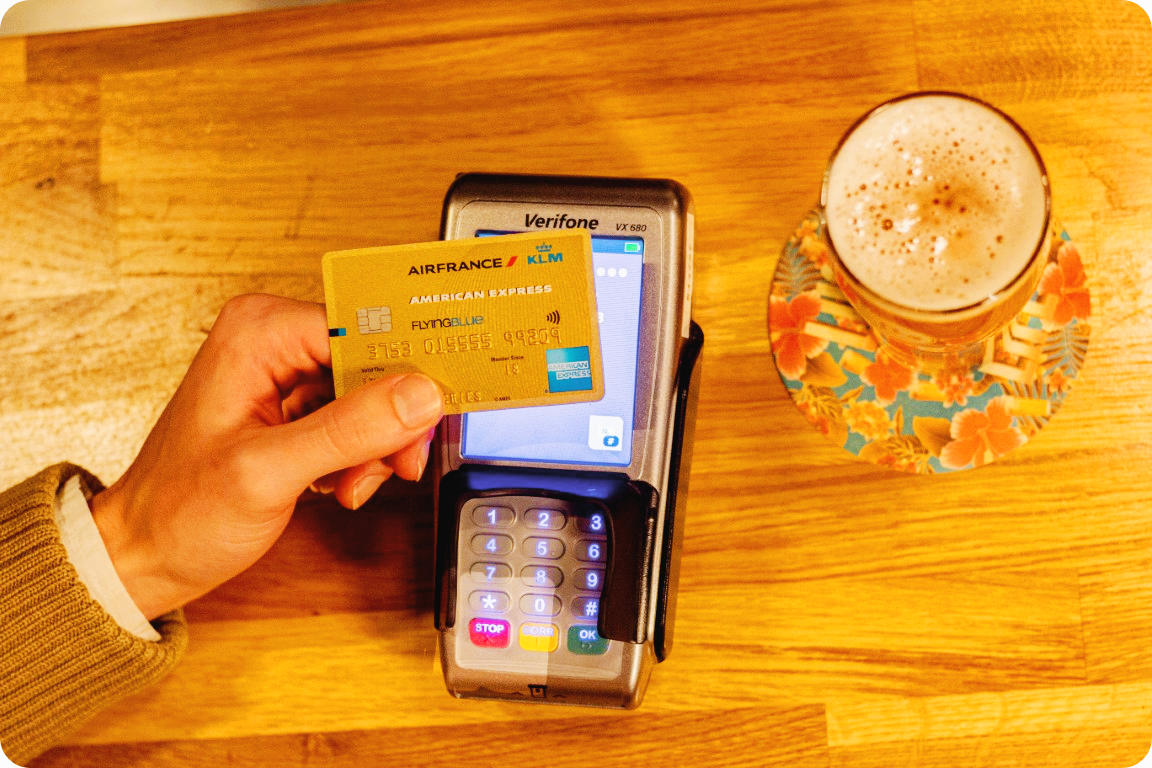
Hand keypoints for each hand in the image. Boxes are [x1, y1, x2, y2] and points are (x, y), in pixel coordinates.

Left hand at [90, 294, 443, 619]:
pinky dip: (360, 458)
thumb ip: (348, 430)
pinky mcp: (296, 406)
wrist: (147, 554)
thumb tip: (419, 395)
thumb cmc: (178, 511)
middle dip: (390, 422)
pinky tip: (337, 485)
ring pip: (375, 396)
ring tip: (348, 485)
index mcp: (260, 331)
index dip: (405, 372)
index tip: (435, 408)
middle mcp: (275, 341)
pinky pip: (358, 419)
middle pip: (377, 363)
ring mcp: (286, 373)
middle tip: (391, 465)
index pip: (365, 328)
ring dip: (375, 449)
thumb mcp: (268, 472)